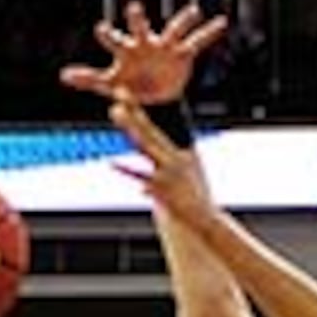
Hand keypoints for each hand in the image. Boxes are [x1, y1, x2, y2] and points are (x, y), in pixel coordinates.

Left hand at [59, 0, 227, 110]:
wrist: (153, 99)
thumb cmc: (128, 85)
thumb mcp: (108, 83)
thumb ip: (87, 78)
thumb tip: (62, 75)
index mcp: (126, 51)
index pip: (114, 41)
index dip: (107, 35)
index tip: (100, 28)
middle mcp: (146, 44)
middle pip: (140, 28)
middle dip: (137, 19)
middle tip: (133, 7)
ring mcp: (165, 47)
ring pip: (174, 30)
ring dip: (183, 21)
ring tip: (193, 11)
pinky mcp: (182, 54)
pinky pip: (198, 42)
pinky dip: (209, 32)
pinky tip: (221, 22)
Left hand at [105, 95, 214, 224]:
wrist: (205, 224)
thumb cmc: (193, 204)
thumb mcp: (184, 182)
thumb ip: (167, 173)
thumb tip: (149, 179)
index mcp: (181, 155)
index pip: (154, 131)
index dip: (138, 113)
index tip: (125, 95)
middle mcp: (176, 159)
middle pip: (149, 131)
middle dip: (133, 110)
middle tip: (119, 92)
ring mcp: (168, 173)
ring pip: (145, 145)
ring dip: (131, 127)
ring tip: (116, 111)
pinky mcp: (162, 190)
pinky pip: (140, 178)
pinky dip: (126, 171)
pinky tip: (111, 162)